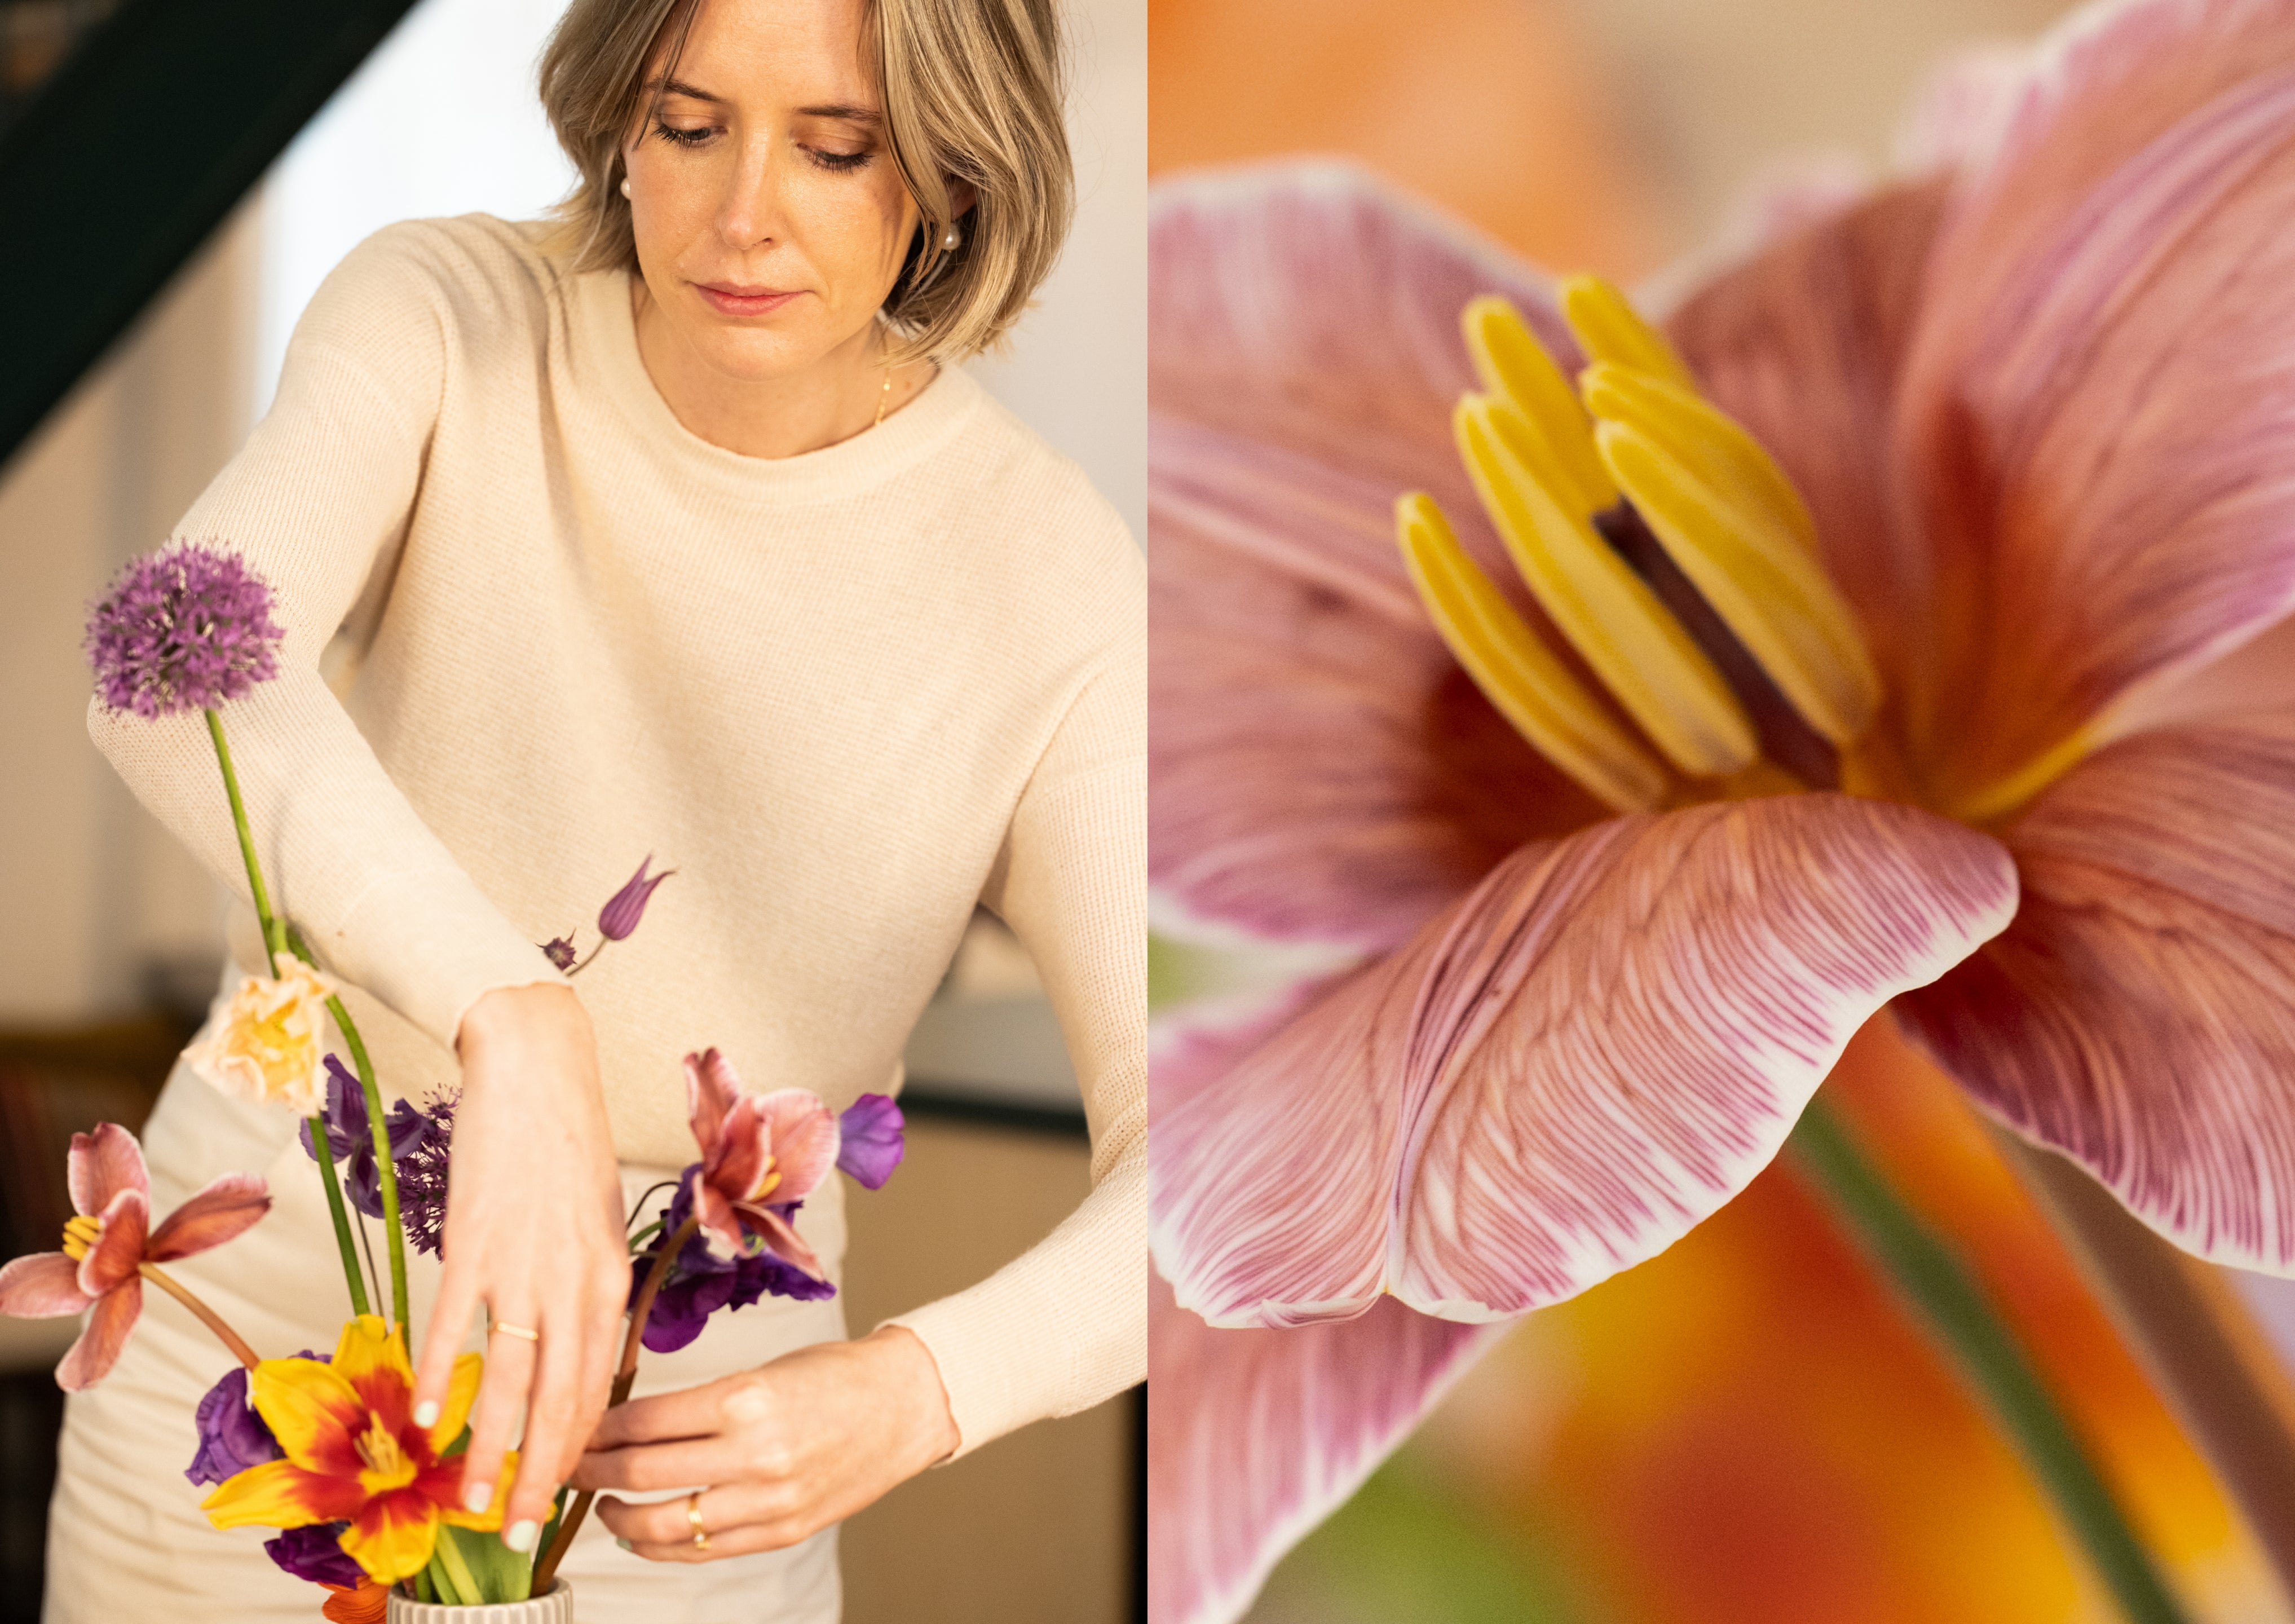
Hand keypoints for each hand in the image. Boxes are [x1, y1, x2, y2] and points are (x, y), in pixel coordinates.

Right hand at [413, 983, 628, 1550]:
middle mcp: (573, 1281)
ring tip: (471, 1500)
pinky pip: (452, 1324)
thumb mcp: (597, 1225)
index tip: (561, 1498)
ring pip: (505, 1378)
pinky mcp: (473, 1242)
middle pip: (559, 1400)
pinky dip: (433, 1374)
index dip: (577, 1450)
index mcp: (609, 1279)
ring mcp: (521, 1265)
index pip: (597, 1388)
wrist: (537, 1069)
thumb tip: (573, 1353)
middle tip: (521, 1533)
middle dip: (540, 1474)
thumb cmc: (567, 1146)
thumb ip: (587, 1291)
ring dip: (486, 1447)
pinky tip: (420, 1417)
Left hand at [571, 1325, 959, 1559]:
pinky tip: (641, 1533)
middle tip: (565, 1465)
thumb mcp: (762, 1371)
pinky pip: (700, 1550)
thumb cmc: (834, 1376)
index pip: (642, 1421)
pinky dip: (660, 1546)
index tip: (573, 1427)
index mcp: (746, 1397)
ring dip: (617, 1517)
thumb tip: (625, 1427)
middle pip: (641, 1470)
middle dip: (590, 1470)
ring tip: (601, 1505)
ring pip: (662, 1522)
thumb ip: (699, 1404)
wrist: (905, 1405)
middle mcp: (754, 1452)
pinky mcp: (782, 1531)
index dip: (595, 1427)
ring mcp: (768, 1499)